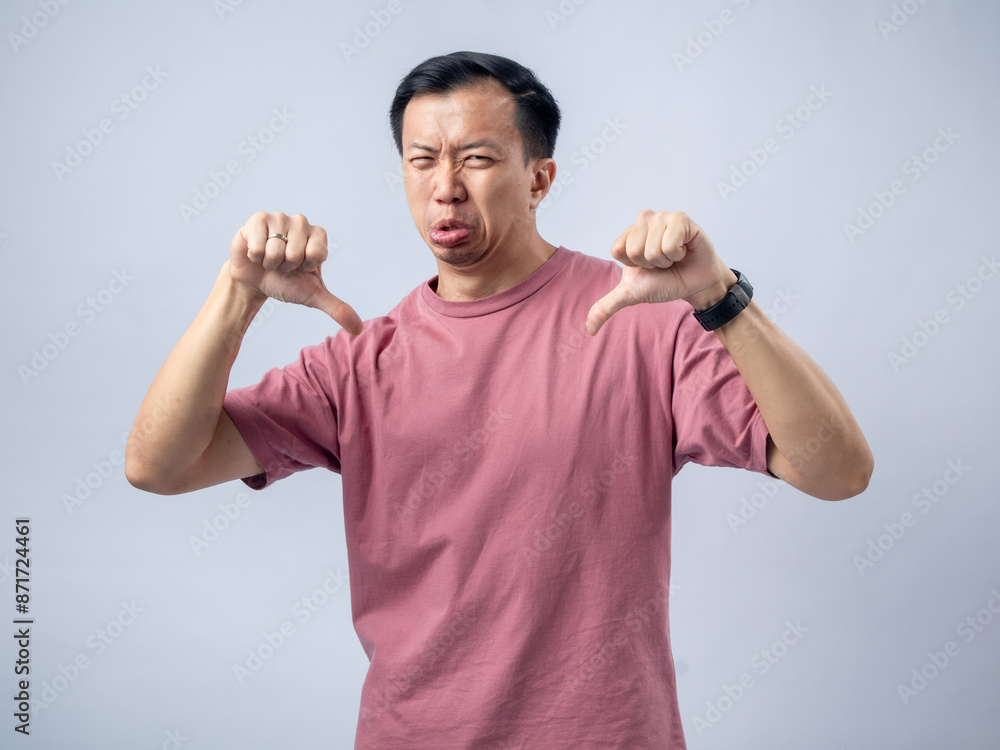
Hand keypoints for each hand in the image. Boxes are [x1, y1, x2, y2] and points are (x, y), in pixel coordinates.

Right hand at [228, 211, 362, 334]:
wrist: (255, 280)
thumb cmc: (286, 283)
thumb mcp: (312, 296)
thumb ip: (336, 308)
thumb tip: (358, 329)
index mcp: (319, 236)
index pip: (315, 254)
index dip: (304, 267)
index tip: (300, 268)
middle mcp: (301, 222)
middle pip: (294, 254)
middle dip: (285, 266)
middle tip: (282, 264)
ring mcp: (279, 217)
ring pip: (275, 250)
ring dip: (270, 262)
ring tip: (270, 259)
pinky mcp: (258, 219)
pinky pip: (258, 245)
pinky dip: (256, 257)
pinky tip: (257, 254)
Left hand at [586, 210, 736, 334]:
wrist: (694, 284)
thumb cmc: (664, 283)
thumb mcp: (632, 295)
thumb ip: (606, 307)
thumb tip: (590, 330)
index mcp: (628, 234)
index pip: (617, 251)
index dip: (634, 265)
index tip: (647, 267)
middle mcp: (643, 220)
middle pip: (634, 251)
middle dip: (651, 264)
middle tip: (663, 263)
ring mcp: (662, 217)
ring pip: (653, 249)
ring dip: (665, 260)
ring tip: (674, 257)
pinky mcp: (681, 218)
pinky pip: (670, 243)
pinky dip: (678, 254)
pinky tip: (684, 251)